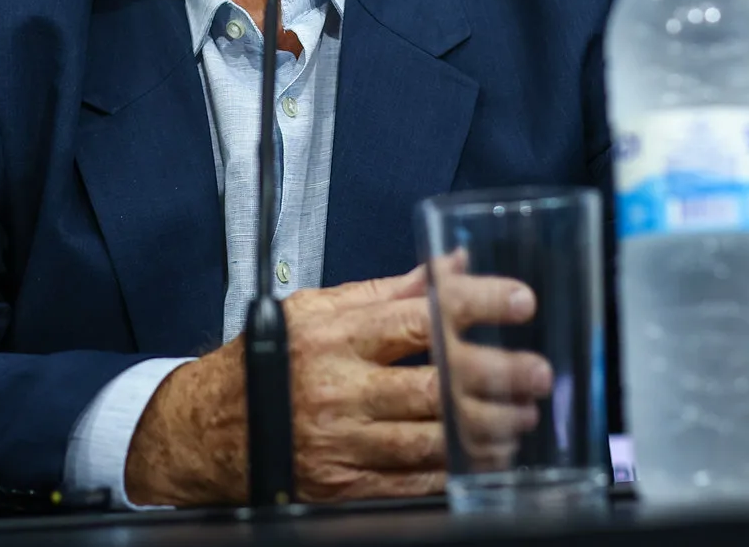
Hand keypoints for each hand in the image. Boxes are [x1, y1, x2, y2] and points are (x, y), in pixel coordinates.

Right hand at [123, 266, 548, 504]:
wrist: (210, 429)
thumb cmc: (268, 362)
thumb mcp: (319, 310)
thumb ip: (391, 291)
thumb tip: (452, 264)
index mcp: (336, 335)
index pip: (420, 316)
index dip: (476, 306)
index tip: (519, 300)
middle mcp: (339, 387)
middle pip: (436, 384)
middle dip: (497, 377)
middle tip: (537, 373)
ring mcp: (342, 441)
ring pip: (432, 438)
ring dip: (487, 429)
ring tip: (523, 417)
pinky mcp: (342, 484)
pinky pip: (412, 482)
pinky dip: (456, 472)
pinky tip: (486, 460)